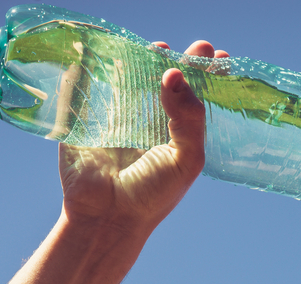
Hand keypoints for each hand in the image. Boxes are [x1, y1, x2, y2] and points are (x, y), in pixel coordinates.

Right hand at [58, 41, 228, 240]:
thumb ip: (189, 117)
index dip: (203, 74)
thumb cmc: (153, 196)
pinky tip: (101, 51)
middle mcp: (146, 121)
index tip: (217, 54)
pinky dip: (87, 67)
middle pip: (161, 79)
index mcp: (174, 132)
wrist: (109, 218)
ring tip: (157, 47)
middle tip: (196, 48)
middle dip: (176, 60)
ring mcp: (114, 118)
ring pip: (126, 77)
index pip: (191, 95)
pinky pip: (83, 88)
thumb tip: (173, 73)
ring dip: (139, 58)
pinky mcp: (83, 119)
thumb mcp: (186, 159)